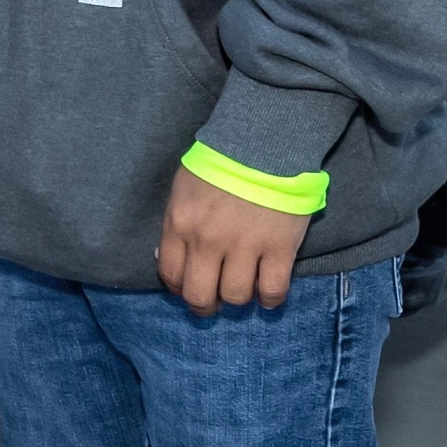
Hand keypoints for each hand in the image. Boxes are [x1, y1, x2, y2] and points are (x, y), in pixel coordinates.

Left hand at [156, 166, 308, 317]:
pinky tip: (268, 291)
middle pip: (200, 296)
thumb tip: (167, 258)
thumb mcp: (184, 188)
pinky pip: (272, 291)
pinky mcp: (279, 247)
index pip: (171, 276)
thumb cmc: (222, 161)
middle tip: (215, 302)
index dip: (180, 289)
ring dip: (238, 298)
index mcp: (181, 223)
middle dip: (205, 306)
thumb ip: (175, 224)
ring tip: (244, 287)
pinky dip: (270, 299)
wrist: (266, 139)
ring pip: (236, 296)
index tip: (191, 287)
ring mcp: (245, 245)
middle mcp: (208, 240)